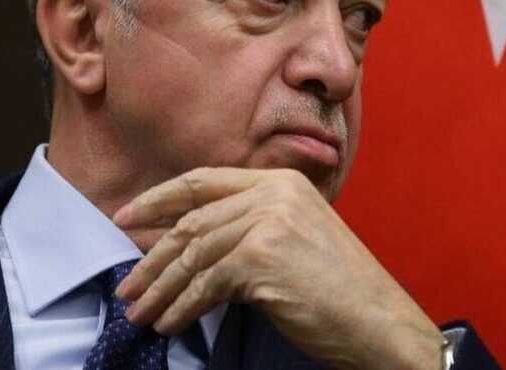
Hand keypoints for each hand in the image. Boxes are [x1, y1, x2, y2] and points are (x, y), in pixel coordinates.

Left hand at [111, 167, 445, 369]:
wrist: (379, 321)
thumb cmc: (338, 290)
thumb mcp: (293, 238)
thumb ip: (247, 227)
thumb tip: (184, 242)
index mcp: (280, 181)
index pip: (203, 181)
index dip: (159, 199)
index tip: (126, 218)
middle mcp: (273, 193)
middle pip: (192, 221)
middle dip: (152, 257)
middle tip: (127, 284)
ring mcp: (268, 222)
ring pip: (193, 255)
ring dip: (161, 289)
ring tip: (140, 312)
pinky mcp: (262, 257)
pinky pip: (206, 285)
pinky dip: (183, 307)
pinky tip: (170, 323)